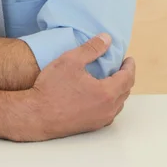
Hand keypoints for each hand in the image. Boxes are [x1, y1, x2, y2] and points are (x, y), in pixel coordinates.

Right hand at [14, 34, 134, 141]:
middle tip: (120, 67)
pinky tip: (99, 96)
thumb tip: (107, 38)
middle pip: (125, 92)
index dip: (129, 66)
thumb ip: (91, 48)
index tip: (128, 58)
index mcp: (106, 93)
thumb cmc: (52, 87)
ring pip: (117, 104)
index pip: (127, 78)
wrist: (36, 115)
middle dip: (125, 77)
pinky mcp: (90, 127)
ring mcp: (99, 120)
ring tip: (111, 79)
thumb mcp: (71, 60)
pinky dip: (110, 102)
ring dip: (118, 91)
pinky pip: (108, 112)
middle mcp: (107, 110)